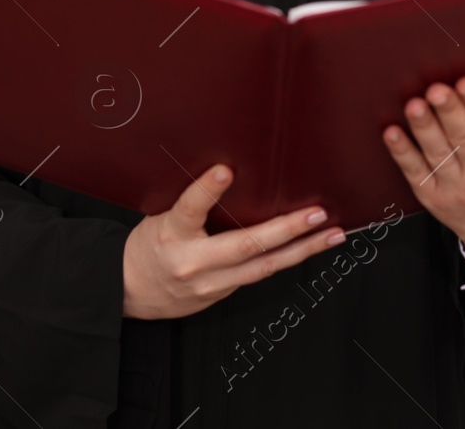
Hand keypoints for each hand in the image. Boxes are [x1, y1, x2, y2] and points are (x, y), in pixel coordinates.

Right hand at [122, 164, 344, 319]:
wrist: (131, 291)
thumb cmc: (150, 245)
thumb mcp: (160, 215)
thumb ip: (191, 201)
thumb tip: (229, 170)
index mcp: (171, 233)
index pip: (189, 209)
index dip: (207, 189)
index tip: (225, 170)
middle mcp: (193, 262)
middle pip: (245, 246)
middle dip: (286, 230)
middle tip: (317, 214)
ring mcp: (211, 283)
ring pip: (264, 267)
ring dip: (303, 250)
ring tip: (332, 234)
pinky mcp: (223, 294)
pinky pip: (260, 274)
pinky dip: (287, 259)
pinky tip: (310, 248)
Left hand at [382, 76, 464, 257]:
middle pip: (464, 138)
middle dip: (450, 112)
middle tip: (438, 88)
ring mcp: (457, 188)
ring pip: (438, 153)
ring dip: (424, 128)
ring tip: (414, 104)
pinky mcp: (433, 198)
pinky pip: (415, 172)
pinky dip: (402, 153)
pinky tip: (392, 132)